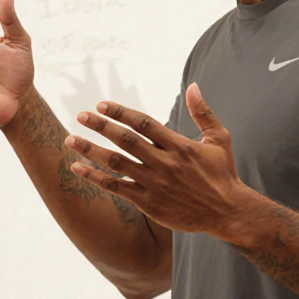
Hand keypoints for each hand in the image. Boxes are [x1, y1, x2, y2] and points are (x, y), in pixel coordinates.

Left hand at [63, 83, 245, 234]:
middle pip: (126, 141)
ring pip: (117, 164)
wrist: (227, 212)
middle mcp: (164, 163)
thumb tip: (193, 85)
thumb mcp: (219, 139)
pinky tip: (78, 168)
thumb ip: (203, 112)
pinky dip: (96, 178)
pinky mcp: (148, 203)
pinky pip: (117, 188)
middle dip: (101, 127)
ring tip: (70, 140)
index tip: (101, 105)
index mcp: (179, 146)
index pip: (144, 124)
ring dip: (91, 151)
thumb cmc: (222, 173)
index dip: (121, 113)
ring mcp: (155, 184)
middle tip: (80, 116)